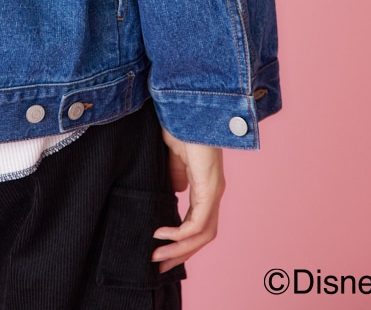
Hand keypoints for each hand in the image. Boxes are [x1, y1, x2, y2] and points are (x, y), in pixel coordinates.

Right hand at [150, 128, 225, 272]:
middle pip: (203, 236)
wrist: (186, 104)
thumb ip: (175, 174)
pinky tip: (161, 234)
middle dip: (181, 254)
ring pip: (203, 234)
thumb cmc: (179, 123)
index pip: (199, 223)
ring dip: (180, 250)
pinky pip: (197, 222)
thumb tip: (175, 193)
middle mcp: (214, 191)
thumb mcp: (173, 154)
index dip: (182, 241)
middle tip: (159, 266)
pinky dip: (180, 234)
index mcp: (206, 185)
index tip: (160, 251)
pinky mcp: (209, 187)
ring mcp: (214, 190)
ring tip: (157, 257)